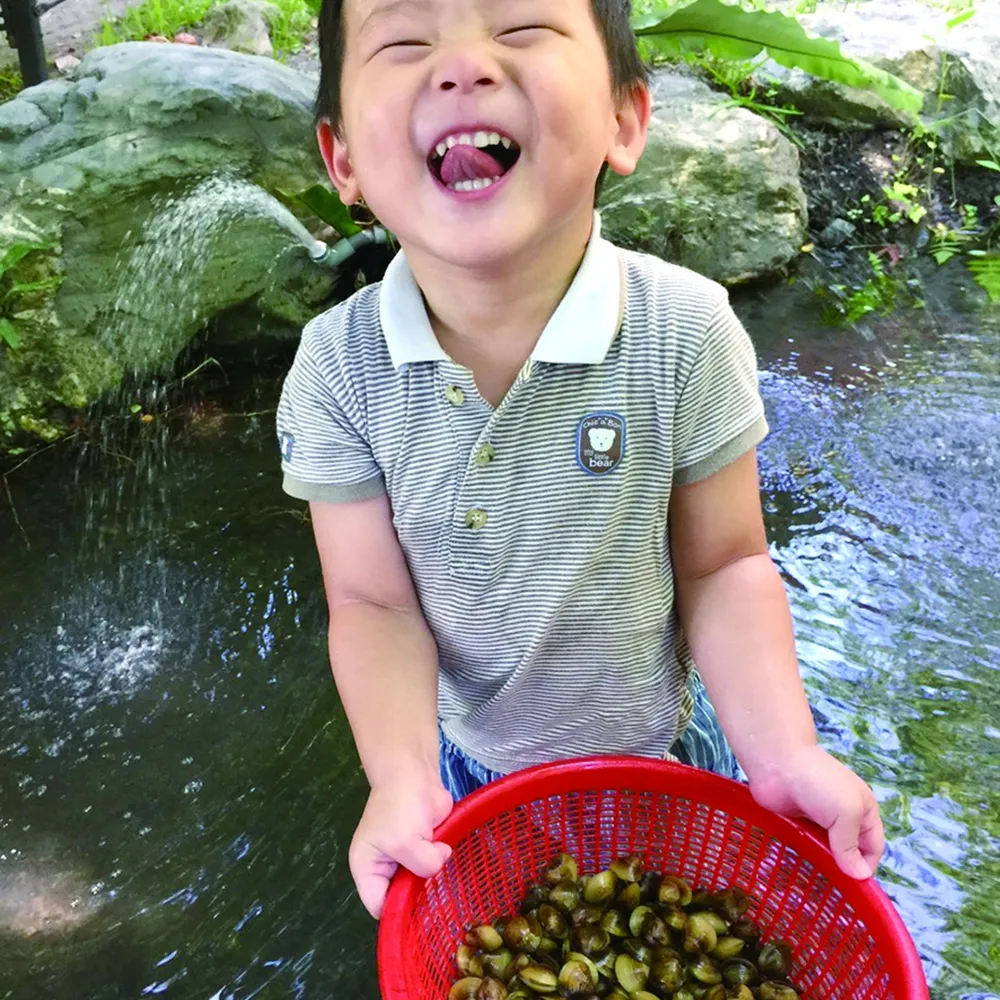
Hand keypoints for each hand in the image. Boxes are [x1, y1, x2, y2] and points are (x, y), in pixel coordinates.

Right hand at [349, 769, 453, 917]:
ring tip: (442, 863)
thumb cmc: (399, 805)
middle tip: (439, 895)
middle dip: (420, 893)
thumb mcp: (404, 841)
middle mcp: (385, 867)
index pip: (378, 906)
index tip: (420, 916)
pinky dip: (443, 858)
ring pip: (422, 880)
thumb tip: (440, 863)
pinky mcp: (425, 845)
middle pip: (402, 896)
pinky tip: (448, 850)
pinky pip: (436, 863)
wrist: (414, 772)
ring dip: (435, 873)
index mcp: (367, 869)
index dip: (397, 915)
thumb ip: (421, 865)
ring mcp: (406, 856)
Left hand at [748, 745, 884, 879]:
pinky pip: (807, 844)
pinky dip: (806, 855)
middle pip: (850, 851)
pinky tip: (801, 868)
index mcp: (863, 810)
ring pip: (828, 850)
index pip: (873, 847)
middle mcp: (844, 816)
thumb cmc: (818, 782)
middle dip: (844, 867)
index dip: (866, 866)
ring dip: (824, 863)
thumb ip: (851, 845)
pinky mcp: (798, 821)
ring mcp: (819, 819)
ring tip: (816, 881)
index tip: (854, 886)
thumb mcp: (846, 812)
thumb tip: (860, 877)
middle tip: (833, 887)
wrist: (777, 763)